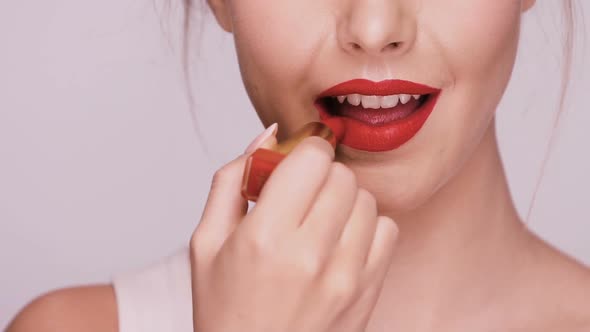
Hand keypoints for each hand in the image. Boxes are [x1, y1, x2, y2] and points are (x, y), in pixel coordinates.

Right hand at [190, 127, 397, 331]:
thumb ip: (233, 178)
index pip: (313, 158)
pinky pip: (388, 230)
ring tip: (320, 222)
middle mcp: (310, 255)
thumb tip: (269, 134)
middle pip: (342, 176)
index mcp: (264, 237)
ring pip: (367, 200)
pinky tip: (342, 242)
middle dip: (321, 175)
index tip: (294, 165)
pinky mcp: (368, 292)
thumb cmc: (225, 309)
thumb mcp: (206, 242)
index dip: (303, 153)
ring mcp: (346, 277)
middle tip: (301, 196)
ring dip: (344, 200)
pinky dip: (367, 227)